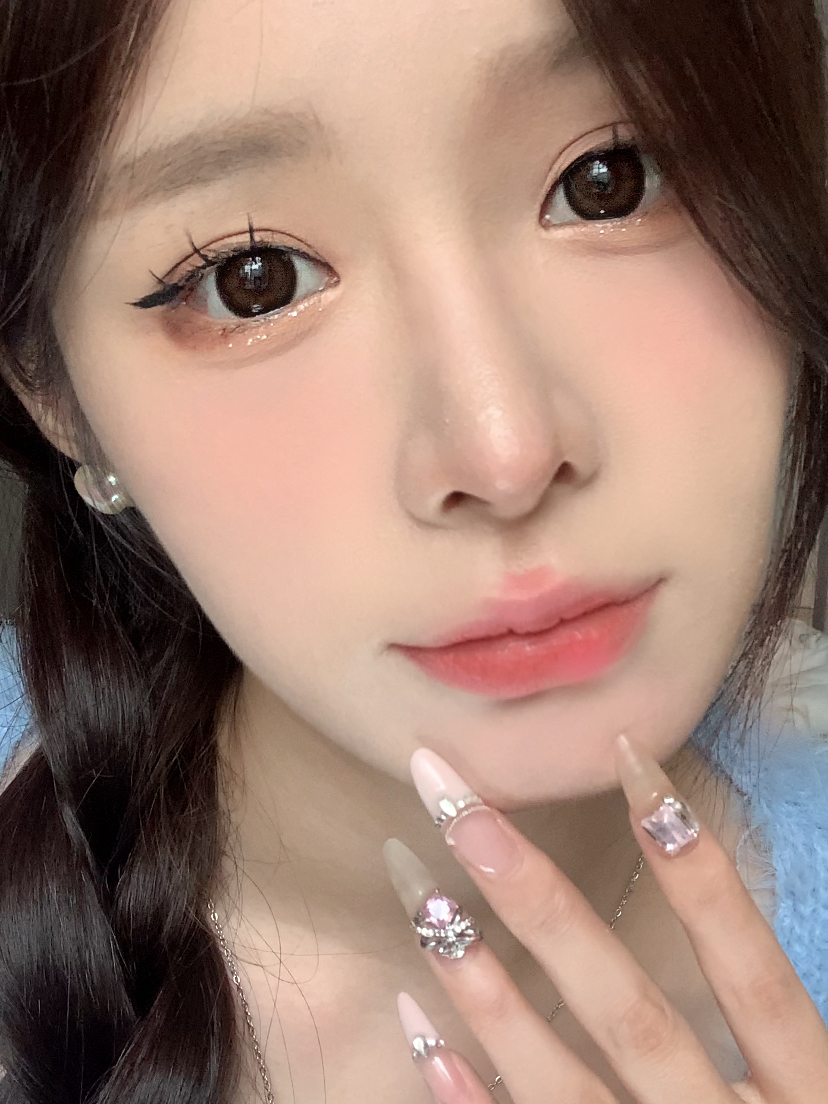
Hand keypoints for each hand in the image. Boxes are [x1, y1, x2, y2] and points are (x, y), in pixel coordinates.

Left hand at [384, 736, 827, 1103]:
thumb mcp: (806, 1095)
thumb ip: (759, 1025)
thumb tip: (676, 868)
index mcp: (809, 1096)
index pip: (751, 970)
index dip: (698, 870)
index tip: (630, 759)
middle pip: (633, 1012)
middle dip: (540, 902)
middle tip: (458, 805)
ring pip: (568, 1087)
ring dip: (484, 987)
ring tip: (415, 889)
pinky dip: (472, 1098)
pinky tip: (415, 1028)